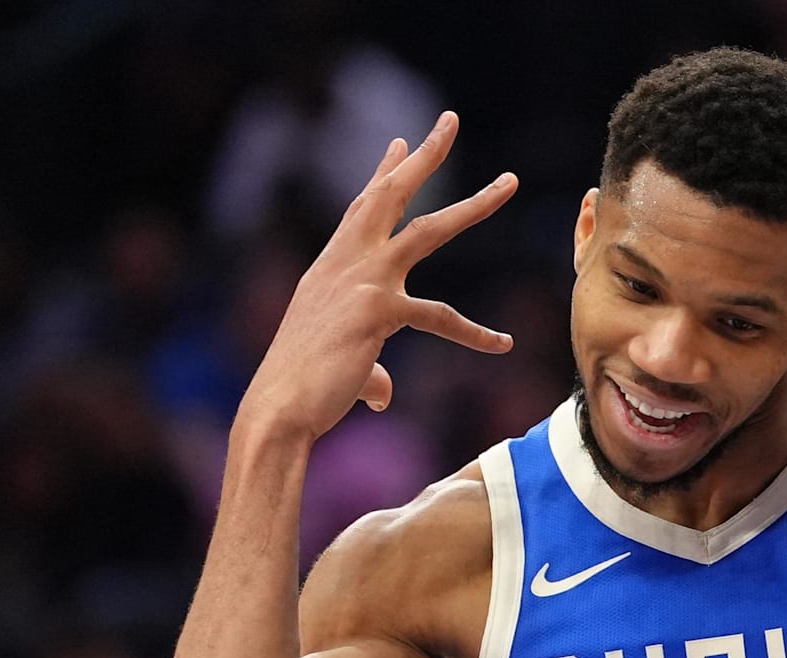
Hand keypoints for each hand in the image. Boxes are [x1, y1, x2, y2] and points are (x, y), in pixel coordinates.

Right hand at [238, 111, 517, 442]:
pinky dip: (475, 334)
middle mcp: (346, 262)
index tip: (401, 142)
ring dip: (473, 204)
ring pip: (429, 230)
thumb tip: (383, 395)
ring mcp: (364, 281)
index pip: (363, 207)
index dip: (384, 173)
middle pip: (392, 195)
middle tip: (449, 121)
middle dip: (423, 155)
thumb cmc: (302, 389)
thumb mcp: (341, 367)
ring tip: (507, 182)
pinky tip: (502, 344)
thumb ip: (370, 374)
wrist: (278, 407)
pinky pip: (441, 317)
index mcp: (332, 265)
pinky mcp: (379, 310)